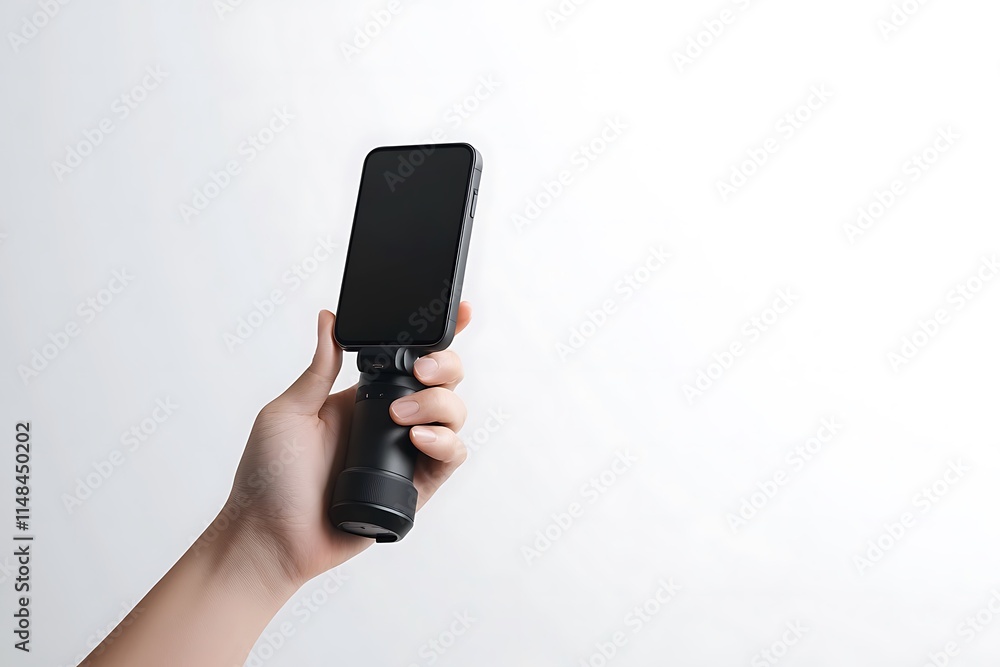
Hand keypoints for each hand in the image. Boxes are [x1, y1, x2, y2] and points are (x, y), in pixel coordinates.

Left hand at [220, 303, 471, 591]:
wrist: (270, 538)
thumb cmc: (267, 479)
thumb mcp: (288, 412)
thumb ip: (319, 368)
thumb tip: (328, 318)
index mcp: (360, 398)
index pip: (407, 360)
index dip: (438, 337)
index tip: (462, 313)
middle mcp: (389, 421)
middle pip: (442, 382)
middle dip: (444, 367)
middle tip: (420, 372)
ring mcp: (405, 453)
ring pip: (453, 415)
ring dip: (439, 405)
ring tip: (403, 418)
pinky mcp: (416, 487)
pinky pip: (450, 457)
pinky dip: (445, 442)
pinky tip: (418, 440)